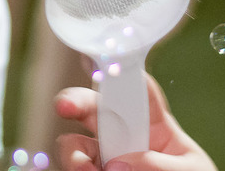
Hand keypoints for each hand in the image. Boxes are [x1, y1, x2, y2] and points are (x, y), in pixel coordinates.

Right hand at [55, 75, 216, 170]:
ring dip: (73, 153)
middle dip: (74, 101)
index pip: (138, 93)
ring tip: (83, 170)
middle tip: (64, 106)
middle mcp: (124, 140)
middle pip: (94, 109)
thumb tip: (119, 164)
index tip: (109, 63)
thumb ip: (159, 164)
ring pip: (74, 145)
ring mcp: (106, 160)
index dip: (123, 74)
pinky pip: (76, 169)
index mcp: (155, 127)